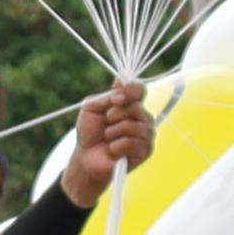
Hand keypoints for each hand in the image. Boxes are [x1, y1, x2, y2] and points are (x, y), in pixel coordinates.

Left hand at [53, 86, 158, 201]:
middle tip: (106, 123)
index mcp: (131, 104)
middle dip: (114, 115)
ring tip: (108, 139)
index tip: (115, 99)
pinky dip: (115, 146)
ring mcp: (147, 134)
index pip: (140, 90)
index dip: (129, 91)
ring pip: (133, 126)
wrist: (86, 156)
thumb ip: (108, 95)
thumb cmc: (90, 131)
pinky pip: (131, 143)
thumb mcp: (92, 108)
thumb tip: (122, 78)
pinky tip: (112, 150)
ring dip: (112, 133)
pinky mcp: (146, 151)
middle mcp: (143, 117)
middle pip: (136, 108)